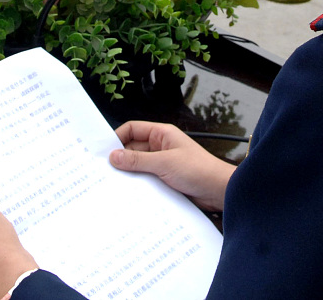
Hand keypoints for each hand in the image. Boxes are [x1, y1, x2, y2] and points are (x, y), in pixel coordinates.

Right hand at [109, 121, 235, 210]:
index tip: (103, 151)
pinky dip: (138, 185)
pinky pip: (146, 179)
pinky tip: (130, 193)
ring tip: (115, 183)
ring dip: (130, 174)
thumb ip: (138, 160)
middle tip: (104, 170)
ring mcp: (163, 164)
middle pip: (133, 149)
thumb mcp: (164, 163)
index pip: (133, 129)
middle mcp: (161, 147)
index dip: (117, 137)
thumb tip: (114, 156)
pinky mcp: (165, 179)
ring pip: (138, 166)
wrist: (219, 191)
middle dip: (121, 159)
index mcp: (162, 134)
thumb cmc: (199, 170)